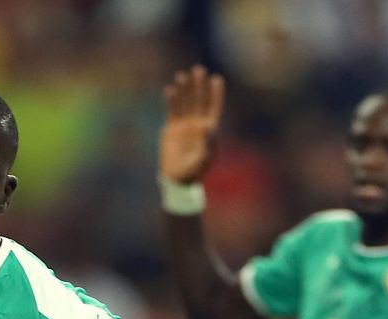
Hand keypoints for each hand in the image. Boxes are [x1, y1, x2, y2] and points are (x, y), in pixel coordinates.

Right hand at [161, 65, 224, 185]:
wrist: (177, 179)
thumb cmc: (194, 172)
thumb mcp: (202, 160)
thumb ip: (206, 144)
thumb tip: (208, 126)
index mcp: (209, 130)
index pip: (213, 107)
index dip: (216, 93)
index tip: (217, 78)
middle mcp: (197, 124)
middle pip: (199, 100)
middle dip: (199, 85)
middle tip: (198, 69)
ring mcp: (184, 125)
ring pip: (185, 103)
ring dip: (184, 89)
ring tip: (182, 75)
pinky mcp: (171, 128)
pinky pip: (172, 111)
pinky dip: (172, 100)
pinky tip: (170, 89)